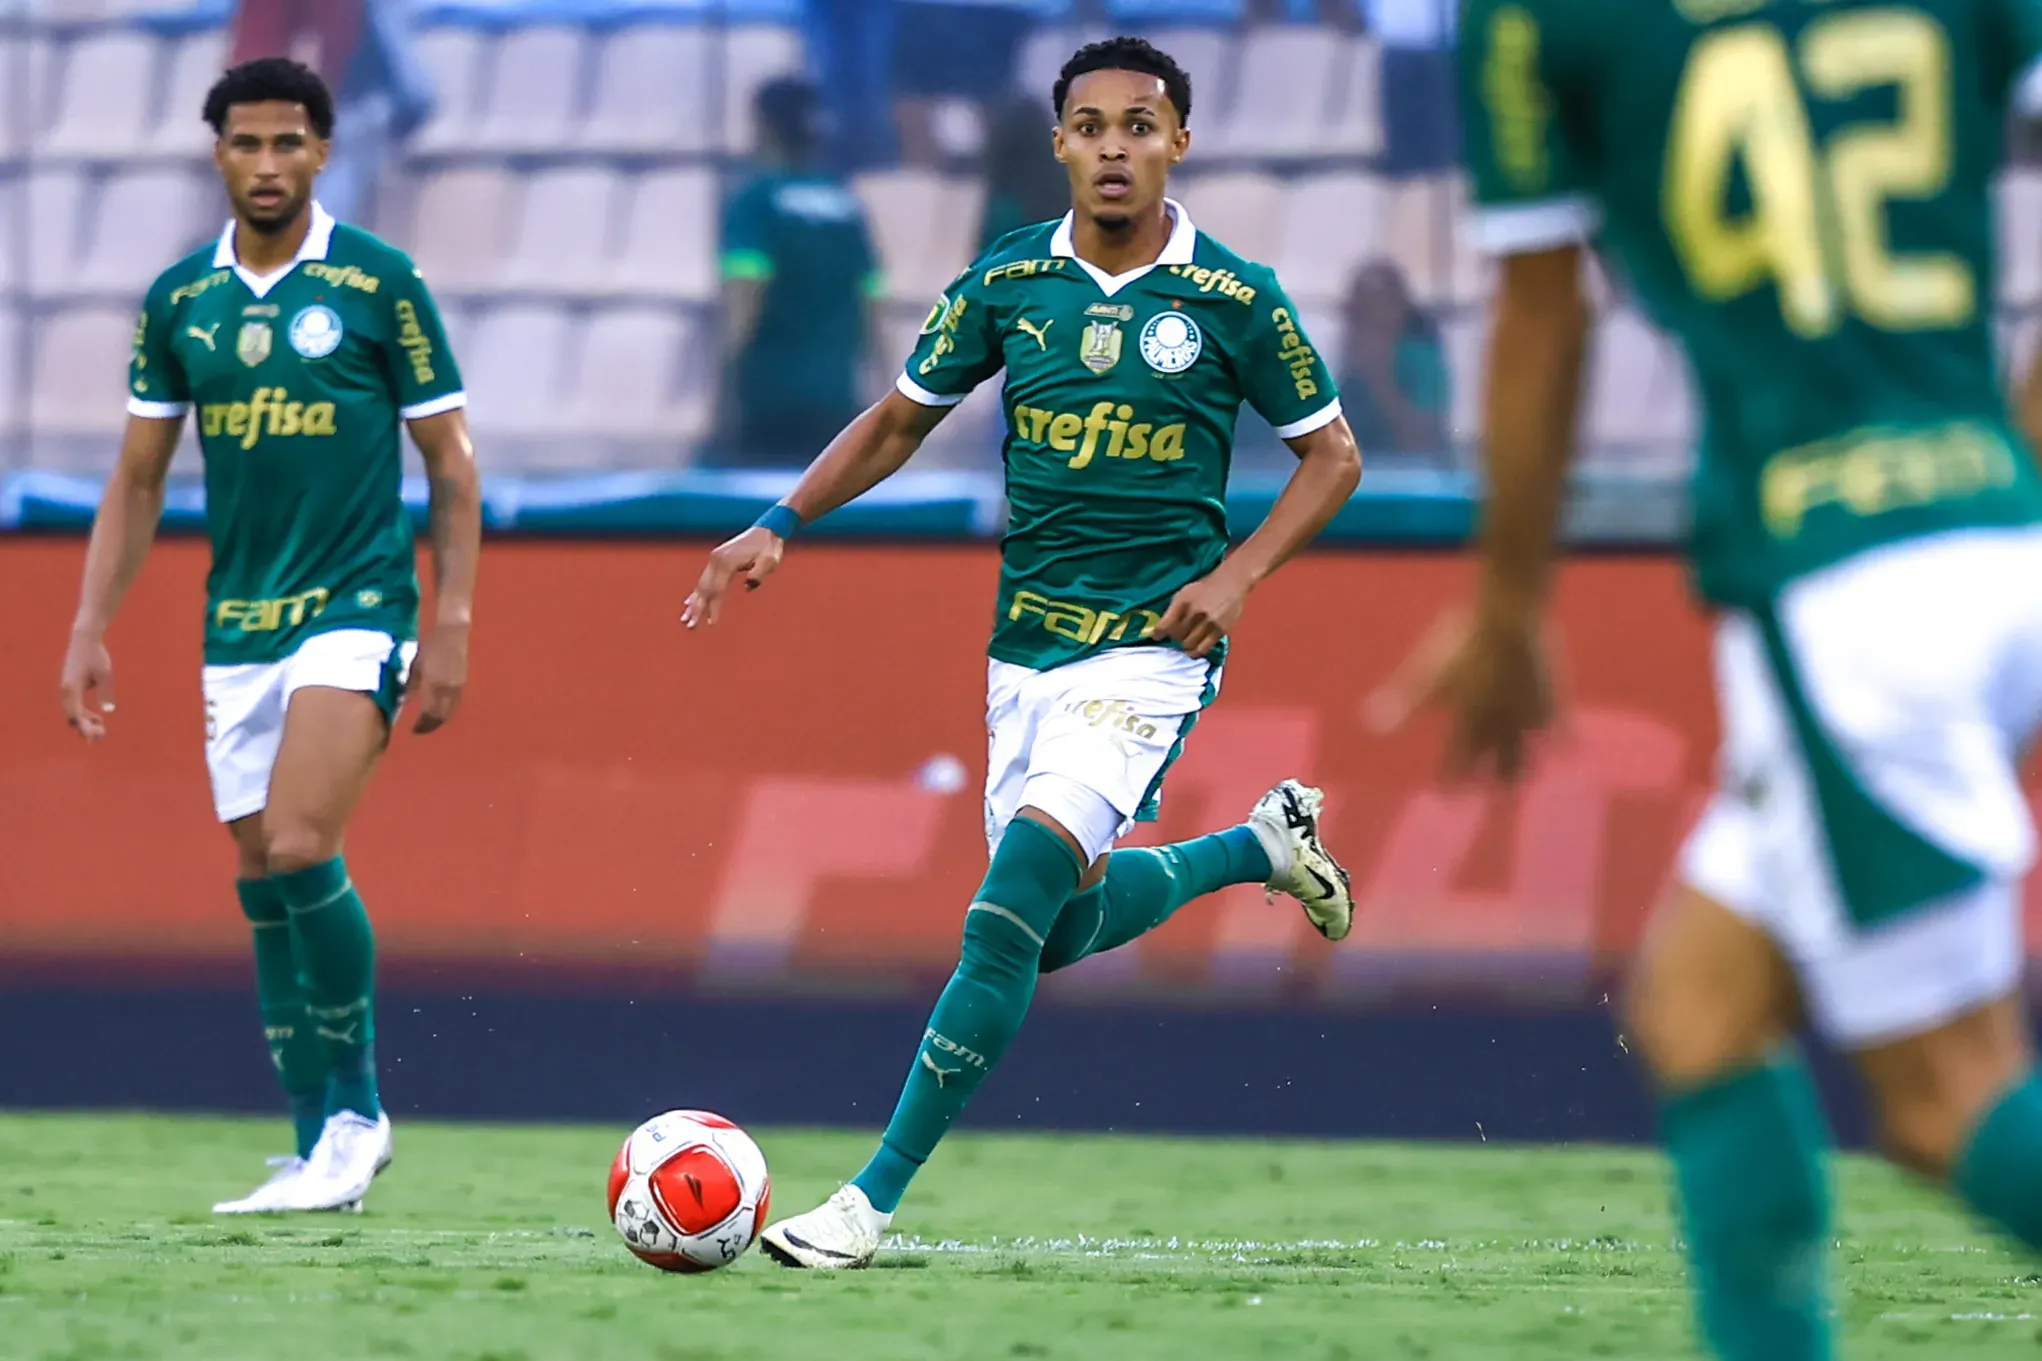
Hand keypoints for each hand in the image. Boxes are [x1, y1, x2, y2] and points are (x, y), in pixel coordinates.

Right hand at [61, 630, 114, 741]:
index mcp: (72, 688)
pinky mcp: (70, 687)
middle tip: (101, 736)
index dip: (85, 728)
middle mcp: (66, 691)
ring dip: (84, 722)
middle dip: (85, 728)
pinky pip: (73, 706)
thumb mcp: (104, 674)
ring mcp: (66, 689)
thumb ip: (105, 692)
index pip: (75, 715)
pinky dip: (82, 715)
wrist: (84, 639)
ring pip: (71, 713)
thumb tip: (108, 711)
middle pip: (71, 717)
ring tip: (101, 728)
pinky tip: (96, 718)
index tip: (97, 736)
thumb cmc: (96, 655)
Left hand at [410, 621, 468, 734]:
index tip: (414, 730)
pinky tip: (440, 709)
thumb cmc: (431, 646)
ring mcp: (458, 685)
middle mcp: (448, 688)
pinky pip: (455, 702)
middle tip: (421, 729)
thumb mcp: (416, 664)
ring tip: (430, 722)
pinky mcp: (462, 682)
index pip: (429, 713)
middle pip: (441, 715)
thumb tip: (403, 701)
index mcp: (434, 684)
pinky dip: (447, 709)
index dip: (422, 724)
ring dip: (440, 718)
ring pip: (450, 709)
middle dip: (431, 724)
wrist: (452, 632)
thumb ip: (411, 684)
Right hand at [682, 527, 784, 628]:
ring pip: (701, 585)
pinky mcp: (717, 559)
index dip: (713, 608)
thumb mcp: (769, 561)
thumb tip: (748, 586)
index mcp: (727, 562)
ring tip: (686, 619)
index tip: (711, 624)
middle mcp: (716, 560)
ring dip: (694, 603)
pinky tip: (688, 603)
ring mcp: (715, 558)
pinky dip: (697, 593)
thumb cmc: (769, 548)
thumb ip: (759, 574)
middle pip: (704, 589)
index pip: (717, 590)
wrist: (767, 530)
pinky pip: (704, 579)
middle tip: (690, 626)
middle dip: (697, 609)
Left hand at [1154, 567, 1250, 659]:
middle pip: (1176, 635)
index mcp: (1183, 601)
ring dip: (1185, 644)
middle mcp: (1195, 612)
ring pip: (1188, 644)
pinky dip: (1195, 652)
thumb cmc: (1205, 588)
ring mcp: (1209, 622)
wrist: (1231, 582)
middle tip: (1177, 635)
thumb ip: (1174, 608)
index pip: (1165, 623)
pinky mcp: (1220, 630)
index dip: (1158, 633)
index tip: (1157, 636)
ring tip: (1186, 641)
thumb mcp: (1185, 592)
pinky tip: (1193, 651)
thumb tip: (1163, 627)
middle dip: (1174, 637)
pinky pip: (1204, 648)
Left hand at [1367, 605, 1555, 782]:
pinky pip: (1560, 730)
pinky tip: (1564, 748)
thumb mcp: (1425, 672)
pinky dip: (1559, 742)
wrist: (1510, 619)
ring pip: (1529, 754)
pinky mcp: (1554, 700)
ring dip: (1523, 768)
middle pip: (1499, 767)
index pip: (1458, 762)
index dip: (1453, 780)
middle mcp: (1500, 727)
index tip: (1449, 798)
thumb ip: (1402, 701)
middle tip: (1493, 798)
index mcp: (1469, 722)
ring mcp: (1529, 716)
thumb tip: (1369, 724)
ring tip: (1522, 778)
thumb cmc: (1462, 641)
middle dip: (1493, 783)